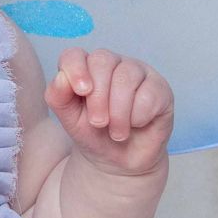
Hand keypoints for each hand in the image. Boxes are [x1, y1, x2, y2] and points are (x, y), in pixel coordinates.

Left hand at [47, 48, 173, 176]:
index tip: (81, 92)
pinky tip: (136, 125)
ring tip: (116, 132)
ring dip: (118, 112)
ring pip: (126, 76)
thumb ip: (58, 97)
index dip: (75, 69)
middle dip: (98, 98)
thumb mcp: (69, 119)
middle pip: (102, 61)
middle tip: (98, 123)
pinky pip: (148, 94)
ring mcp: (139, 73)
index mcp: (87, 67)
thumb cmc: (94, 135)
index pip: (75, 54)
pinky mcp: (160, 89)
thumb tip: (61, 76)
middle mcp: (113, 64)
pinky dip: (138, 116)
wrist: (120, 162)